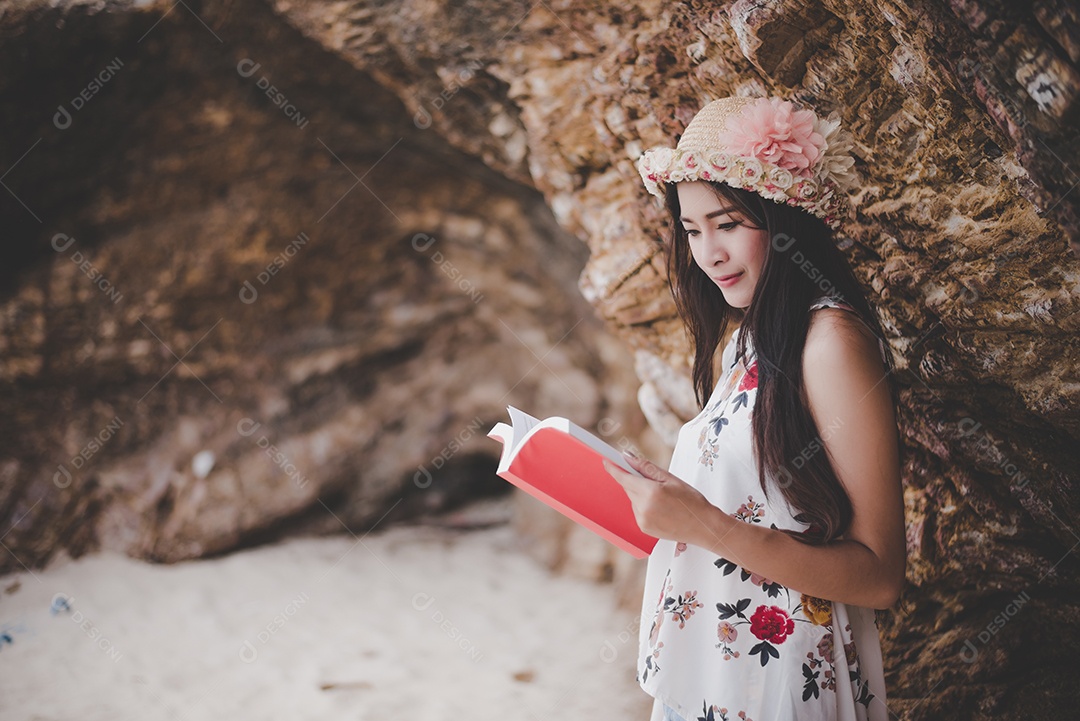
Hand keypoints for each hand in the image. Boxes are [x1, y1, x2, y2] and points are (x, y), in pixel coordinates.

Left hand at [603, 451, 718, 543]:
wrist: (703, 526)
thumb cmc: (692, 501)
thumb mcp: (671, 479)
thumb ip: (646, 467)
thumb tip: (628, 457)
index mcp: (651, 493)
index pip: (624, 478)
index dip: (614, 468)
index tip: (606, 461)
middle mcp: (643, 508)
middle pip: (629, 488)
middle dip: (636, 481)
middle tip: (655, 482)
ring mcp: (643, 521)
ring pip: (633, 499)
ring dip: (641, 494)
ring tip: (663, 499)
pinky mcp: (644, 529)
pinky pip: (638, 511)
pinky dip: (644, 506)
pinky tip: (661, 508)